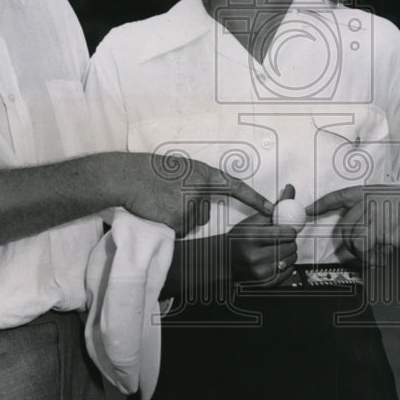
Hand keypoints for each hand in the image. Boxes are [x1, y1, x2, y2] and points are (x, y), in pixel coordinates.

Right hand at [106, 152, 272, 235]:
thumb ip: (198, 182)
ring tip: (160, 202)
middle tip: (168, 199)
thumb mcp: (182, 170)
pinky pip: (180, 229)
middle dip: (188, 211)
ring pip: (191, 222)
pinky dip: (169, 225)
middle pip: (204, 213)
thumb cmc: (151, 172)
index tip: (272, 209)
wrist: (128, 177)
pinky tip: (157, 211)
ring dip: (177, 217)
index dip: (255, 199)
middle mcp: (202, 189)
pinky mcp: (180, 219)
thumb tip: (205, 199)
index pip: (236, 187)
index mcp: (204, 173)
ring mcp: (191, 204)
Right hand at [227, 213, 297, 286]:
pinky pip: (288, 271)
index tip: (287, 230)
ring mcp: (261, 272)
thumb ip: (274, 210)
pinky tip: (276, 260)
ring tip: (276, 249)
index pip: (285, 233)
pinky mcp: (265, 283)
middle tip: (280, 240)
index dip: (290, 230)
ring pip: (291, 259)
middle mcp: (255, 256)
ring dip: (289, 253)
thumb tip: (290, 193)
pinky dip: (286, 265)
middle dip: (289, 241)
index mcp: (251, 237)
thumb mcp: (252, 222)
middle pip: (290, 246)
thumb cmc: (239, 240)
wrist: (225, 260)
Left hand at [307, 186, 399, 263]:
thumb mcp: (394, 202)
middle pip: (344, 227)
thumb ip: (373, 210)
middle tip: (369, 253)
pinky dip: (373, 258)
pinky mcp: (377, 228)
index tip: (309, 211)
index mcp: (370, 191)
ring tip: (382, 253)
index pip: (339, 196)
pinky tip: (385, 256)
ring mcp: (371, 213)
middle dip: (353, 245)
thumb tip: (354, 231)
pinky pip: (363, 249)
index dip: (321, 204)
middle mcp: (368, 199)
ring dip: (365, 253)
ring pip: (353, 241)